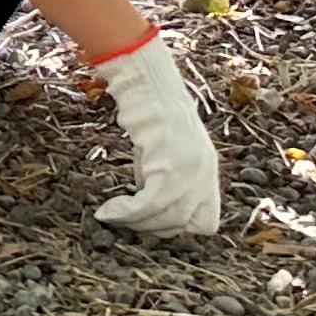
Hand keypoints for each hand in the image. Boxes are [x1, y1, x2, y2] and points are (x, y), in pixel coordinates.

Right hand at [89, 32, 223, 236]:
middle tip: (125, 221)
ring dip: (133, 222)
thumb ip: (167, 185)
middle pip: (182, 224)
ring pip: (164, 217)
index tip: (151, 222)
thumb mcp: (166, 156)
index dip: (179, 228)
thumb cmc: (152, 118)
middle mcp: (205, 174)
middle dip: (150, 228)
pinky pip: (147, 204)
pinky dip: (124, 212)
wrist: (147, 87)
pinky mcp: (168, 165)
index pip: (207, 223)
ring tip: (110, 215)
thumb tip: (149, 213)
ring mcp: (190, 170)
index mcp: (208, 173)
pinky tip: (106, 211)